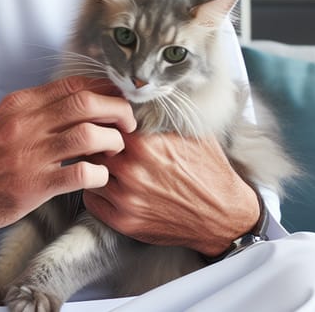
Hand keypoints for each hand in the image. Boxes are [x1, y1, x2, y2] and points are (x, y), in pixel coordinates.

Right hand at [0, 75, 136, 233]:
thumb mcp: (4, 121)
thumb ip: (36, 109)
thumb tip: (74, 101)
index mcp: (21, 104)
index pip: (73, 84)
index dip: (104, 89)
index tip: (117, 99)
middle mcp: (27, 123)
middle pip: (86, 102)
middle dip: (117, 110)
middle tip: (128, 124)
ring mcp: (30, 153)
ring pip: (88, 134)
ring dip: (112, 141)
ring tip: (116, 150)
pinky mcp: (34, 185)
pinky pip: (80, 173)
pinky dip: (99, 174)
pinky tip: (99, 177)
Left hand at [82, 130, 259, 256]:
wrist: (224, 214)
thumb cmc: (209, 169)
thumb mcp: (191, 131)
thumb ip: (161, 114)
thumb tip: (139, 92)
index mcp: (145, 143)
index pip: (104, 121)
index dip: (103, 118)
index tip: (104, 118)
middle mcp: (132, 170)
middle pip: (92, 145)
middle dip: (96, 140)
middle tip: (101, 138)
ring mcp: (126, 198)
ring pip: (90, 171)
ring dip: (95, 165)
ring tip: (106, 161)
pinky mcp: (125, 222)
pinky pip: (91, 201)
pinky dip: (96, 190)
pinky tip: (108, 183)